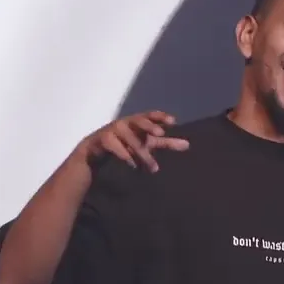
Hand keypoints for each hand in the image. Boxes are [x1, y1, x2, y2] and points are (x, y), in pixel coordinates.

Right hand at [75, 111, 189, 171]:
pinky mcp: (103, 140)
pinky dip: (125, 156)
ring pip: (130, 140)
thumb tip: (188, 145)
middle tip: (159, 132)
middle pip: (138, 121)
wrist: (96, 151)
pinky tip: (133, 165)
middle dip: (148, 125)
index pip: (150, 115)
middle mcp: (126, 122)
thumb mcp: (147, 143)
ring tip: (154, 168)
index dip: (160, 117)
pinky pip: (116, 147)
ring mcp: (113, 130)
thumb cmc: (126, 143)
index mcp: (137, 121)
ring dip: (142, 153)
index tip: (173, 121)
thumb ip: (166, 143)